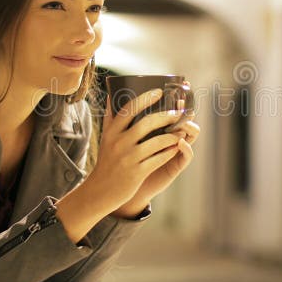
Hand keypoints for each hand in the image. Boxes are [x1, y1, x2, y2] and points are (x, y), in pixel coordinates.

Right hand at [84, 88, 185, 212]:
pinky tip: (177, 147)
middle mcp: (119, 143)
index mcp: (112, 132)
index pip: (128, 109)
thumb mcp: (105, 138)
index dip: (145, 98)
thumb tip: (111, 94)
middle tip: (177, 112)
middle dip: (165, 116)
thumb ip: (110, 116)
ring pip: (156, 142)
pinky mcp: (137, 173)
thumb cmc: (107, 161)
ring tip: (182, 131)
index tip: (159, 91)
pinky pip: (159, 159)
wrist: (100, 190)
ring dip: (172, 135)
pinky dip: (169, 152)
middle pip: (146, 123)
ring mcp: (129, 158)